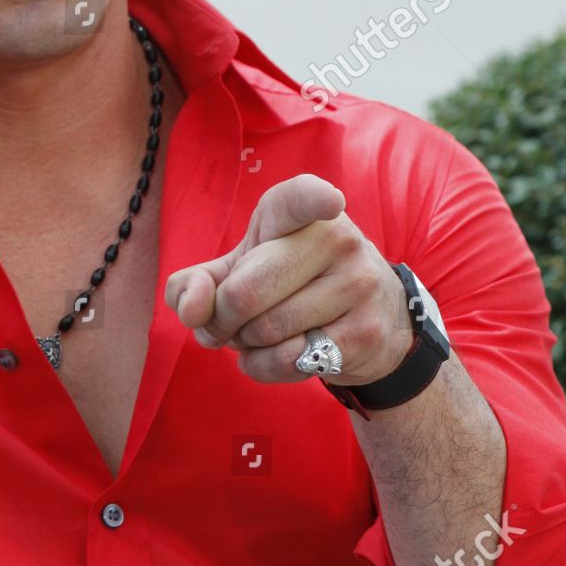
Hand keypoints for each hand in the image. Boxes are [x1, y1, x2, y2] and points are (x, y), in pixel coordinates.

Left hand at [164, 173, 412, 386]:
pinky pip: (289, 360)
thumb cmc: (288, 283)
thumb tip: (193, 309)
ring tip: (256, 335)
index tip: (329, 202)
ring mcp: (357, 286)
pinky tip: (272, 356)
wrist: (372, 318)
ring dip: (244, 344)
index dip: (314, 199)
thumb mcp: (238, 270)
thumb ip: (195, 283)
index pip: (305, 198)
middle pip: (246, 292)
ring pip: (266, 330)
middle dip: (221, 319)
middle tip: (226, 323)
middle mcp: (337, 240)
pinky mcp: (365, 333)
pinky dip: (263, 367)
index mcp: (300, 213)